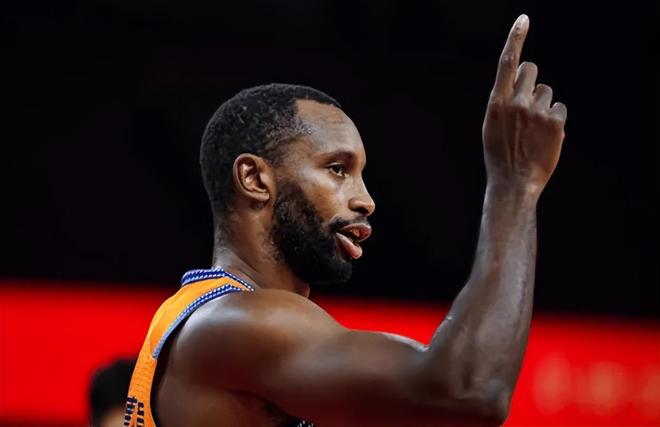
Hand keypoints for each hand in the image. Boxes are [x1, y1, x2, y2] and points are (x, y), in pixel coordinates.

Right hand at [482, 14, 566, 194]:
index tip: (524, 20)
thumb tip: (525, 75)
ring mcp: (537, 112)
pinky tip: (545, 137)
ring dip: (543, 104)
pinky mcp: (555, 122)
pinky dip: (554, 120)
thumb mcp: (492, 125)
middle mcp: (516, 102)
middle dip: (531, 79)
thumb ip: (505, 98)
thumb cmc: (500, 153)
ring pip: (547, 91)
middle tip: (527, 100)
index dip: (516, 38)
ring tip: (533, 129)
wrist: (513, 182)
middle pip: (530, 69)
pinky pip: (559, 108)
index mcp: (496, 102)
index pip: (507, 62)